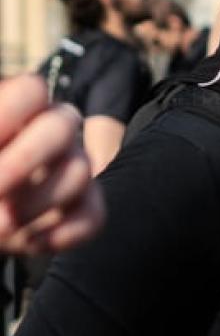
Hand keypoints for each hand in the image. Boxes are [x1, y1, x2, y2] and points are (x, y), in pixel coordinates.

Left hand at [0, 75, 105, 255]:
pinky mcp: (82, 206)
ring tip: (1, 227)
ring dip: (33, 207)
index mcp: (16, 109)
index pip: (31, 91)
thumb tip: (3, 197)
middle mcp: (49, 131)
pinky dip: (63, 235)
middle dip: (22, 163)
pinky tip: (28, 243)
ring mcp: (71, 166)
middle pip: (63, 125)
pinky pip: (95, 216)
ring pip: (80, 171)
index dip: (7, 117)